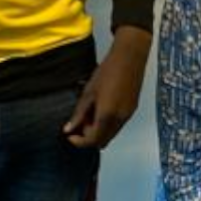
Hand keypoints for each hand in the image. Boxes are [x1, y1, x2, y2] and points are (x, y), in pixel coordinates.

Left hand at [65, 26, 150, 148]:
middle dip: (89, 137)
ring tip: (90, 114)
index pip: (92, 140)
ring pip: (111, 134)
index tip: (70, 136)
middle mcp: (119, 119)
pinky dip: (107, 124)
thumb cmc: (107, 72)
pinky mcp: (132, 109)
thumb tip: (68, 129)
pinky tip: (101, 109)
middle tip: (79, 124)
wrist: (129, 58)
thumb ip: (79, 114)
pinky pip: (118, 125)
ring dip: (99, 131)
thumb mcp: (88, 93)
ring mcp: (127, 115)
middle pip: (103, 141)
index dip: (79, 142)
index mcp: (107, 116)